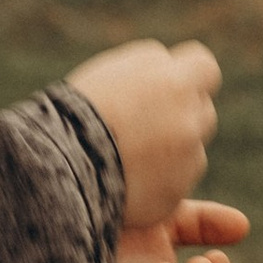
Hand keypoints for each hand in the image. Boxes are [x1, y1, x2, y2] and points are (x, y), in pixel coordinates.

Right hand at [66, 38, 221, 226]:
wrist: (57, 168)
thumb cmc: (76, 112)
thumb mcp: (113, 72)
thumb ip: (151, 67)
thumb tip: (173, 68)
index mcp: (175, 82)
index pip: (205, 68)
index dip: (189, 76)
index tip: (171, 84)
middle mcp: (189, 120)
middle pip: (201, 109)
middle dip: (180, 113)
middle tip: (140, 121)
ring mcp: (186, 161)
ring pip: (192, 148)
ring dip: (171, 148)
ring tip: (126, 151)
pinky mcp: (175, 194)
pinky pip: (175, 181)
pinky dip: (158, 180)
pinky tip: (125, 177)